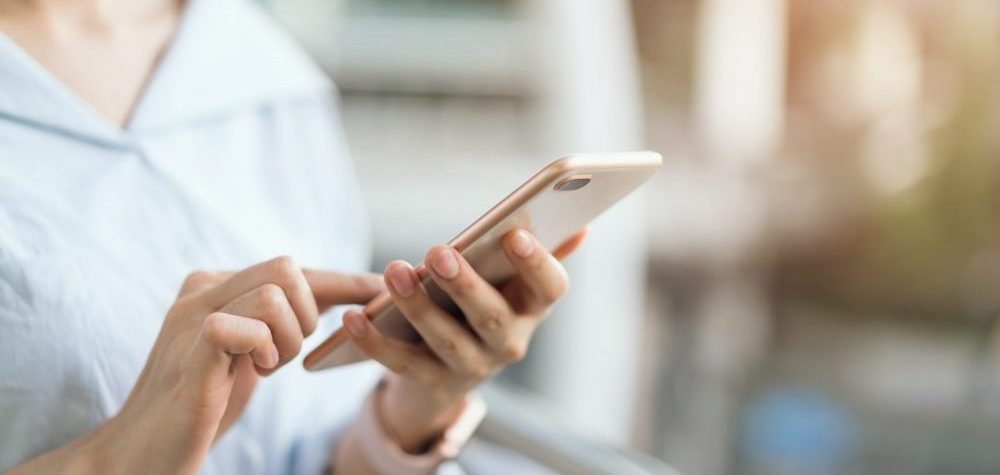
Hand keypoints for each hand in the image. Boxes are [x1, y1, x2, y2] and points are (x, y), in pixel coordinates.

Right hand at [9, 257, 381, 474]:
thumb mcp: (248, 352)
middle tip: (283, 356)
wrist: (143, 450)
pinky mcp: (193, 346)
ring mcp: (192, 314)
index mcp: (215, 285)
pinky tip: (252, 372)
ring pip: (275, 294)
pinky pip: (249, 324)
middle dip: (306, 315)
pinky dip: (264, 350)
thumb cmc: (201, 404)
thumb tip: (337, 297)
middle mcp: (201, 289)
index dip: (341, 281)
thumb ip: (275, 320)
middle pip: (287, 268)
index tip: (379, 291)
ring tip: (264, 368)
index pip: (291, 269)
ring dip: (287, 339)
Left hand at [341, 229, 585, 451]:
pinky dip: (375, 343)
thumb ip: (541, 249)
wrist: (452, 369)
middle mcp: (510, 343)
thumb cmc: (486, 301)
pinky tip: (353, 318)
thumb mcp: (512, 280)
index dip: (537, 263)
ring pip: (446, 341)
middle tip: (438, 252)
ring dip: (419, 308)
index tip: (515, 234)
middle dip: (465, 285)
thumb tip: (579, 224)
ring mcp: (472, 367)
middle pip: (491, 317)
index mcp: (532, 307)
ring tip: (393, 272)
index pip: (550, 288)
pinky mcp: (431, 383)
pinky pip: (402, 364)